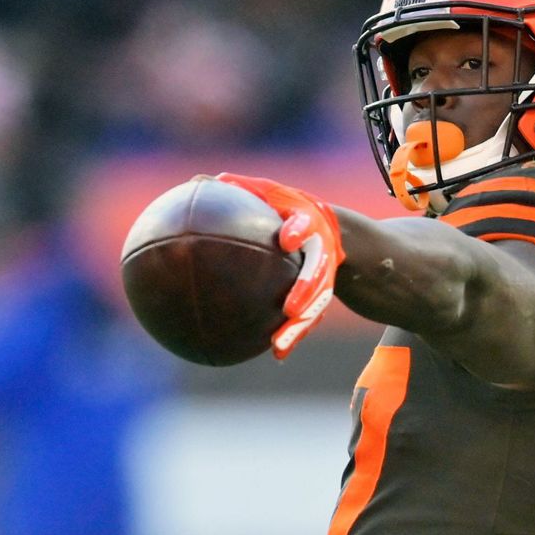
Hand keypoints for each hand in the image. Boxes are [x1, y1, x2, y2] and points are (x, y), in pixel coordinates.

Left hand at [214, 173, 344, 359]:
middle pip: (320, 274)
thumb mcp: (272, 195)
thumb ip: (242, 190)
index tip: (286, 239)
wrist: (338, 235)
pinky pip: (310, 319)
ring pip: (317, 305)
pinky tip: (277, 354)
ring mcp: (326, 278)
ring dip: (300, 326)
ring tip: (279, 344)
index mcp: (310, 223)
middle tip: (291, 308)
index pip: (306, 224)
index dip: (298, 230)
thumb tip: (196, 181)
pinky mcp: (323, 296)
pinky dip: (294, 336)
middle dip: (307, 291)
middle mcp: (322, 252)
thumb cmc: (291, 211)